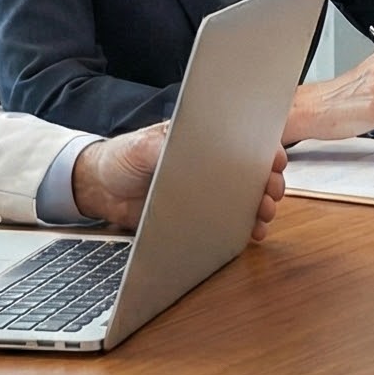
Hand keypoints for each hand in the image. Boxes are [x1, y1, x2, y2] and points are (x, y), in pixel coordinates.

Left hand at [70, 125, 284, 240]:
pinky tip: (251, 233)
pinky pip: (228, 223)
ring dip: (261, 207)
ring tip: (264, 215)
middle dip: (268, 182)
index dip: (263, 149)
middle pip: (251, 173)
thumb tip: (194, 149)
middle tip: (271, 193)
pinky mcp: (199, 216)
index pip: (243, 140)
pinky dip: (244, 229)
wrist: (99, 189)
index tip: (274, 161)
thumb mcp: (143, 146)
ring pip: (245, 199)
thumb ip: (167, 146)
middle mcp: (211, 166)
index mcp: (202, 141)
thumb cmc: (122, 158)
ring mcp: (207, 192)